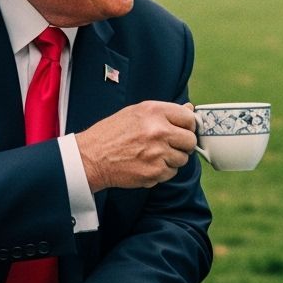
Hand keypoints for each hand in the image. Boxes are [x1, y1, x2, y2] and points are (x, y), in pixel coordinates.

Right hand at [77, 101, 197, 191]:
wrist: (91, 157)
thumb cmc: (112, 133)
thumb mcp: (136, 112)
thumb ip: (165, 111)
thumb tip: (190, 109)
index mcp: (155, 111)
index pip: (189, 118)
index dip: (188, 125)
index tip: (182, 130)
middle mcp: (159, 131)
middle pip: (190, 141)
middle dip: (183, 144)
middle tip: (170, 145)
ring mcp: (158, 153)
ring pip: (183, 159)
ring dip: (173, 159)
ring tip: (154, 154)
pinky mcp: (154, 172)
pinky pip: (171, 173)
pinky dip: (163, 171)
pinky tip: (148, 164)